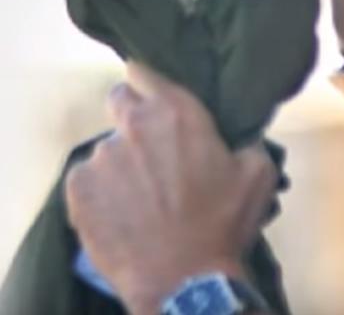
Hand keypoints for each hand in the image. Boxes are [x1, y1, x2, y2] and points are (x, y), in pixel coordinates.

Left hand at [65, 61, 276, 314]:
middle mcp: (133, 124)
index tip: (155, 98)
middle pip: (119, 100)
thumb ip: (248, 139)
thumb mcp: (257, 172)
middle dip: (132, 114)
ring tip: (139, 193)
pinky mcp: (78, 189)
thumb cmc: (223, 220)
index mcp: (175, 111)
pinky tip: (120, 212)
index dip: (148, 83)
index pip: (143, 71)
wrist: (184, 280)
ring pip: (107, 146)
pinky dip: (101, 190)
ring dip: (121, 160)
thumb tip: (240, 135)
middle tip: (150, 145)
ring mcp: (101, 156)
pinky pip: (88, 178)